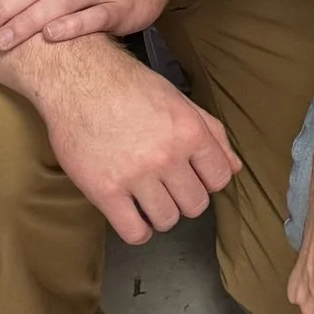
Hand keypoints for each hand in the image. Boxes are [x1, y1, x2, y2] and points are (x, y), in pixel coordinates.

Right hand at [37, 47, 238, 245]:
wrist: (79, 80)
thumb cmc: (130, 87)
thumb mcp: (179, 100)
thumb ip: (212, 133)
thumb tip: (235, 167)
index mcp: (189, 131)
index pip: (220, 178)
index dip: (209, 180)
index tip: (194, 176)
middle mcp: (166, 156)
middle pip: (196, 204)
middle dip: (186, 198)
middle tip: (170, 187)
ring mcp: (135, 176)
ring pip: (167, 220)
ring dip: (161, 214)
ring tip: (149, 198)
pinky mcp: (105, 191)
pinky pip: (134, 233)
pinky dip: (139, 231)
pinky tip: (134, 216)